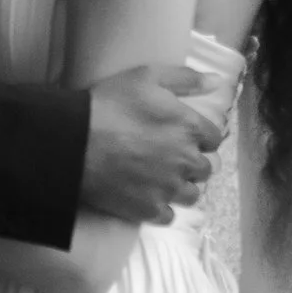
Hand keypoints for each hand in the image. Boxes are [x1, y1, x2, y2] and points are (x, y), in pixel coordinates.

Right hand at [76, 61, 225, 224]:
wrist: (74, 141)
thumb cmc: (110, 104)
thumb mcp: (147, 76)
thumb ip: (186, 79)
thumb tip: (217, 81)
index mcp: (190, 128)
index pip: (213, 139)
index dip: (200, 137)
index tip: (184, 137)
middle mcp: (186, 161)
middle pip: (205, 169)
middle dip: (192, 164)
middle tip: (171, 158)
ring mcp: (168, 188)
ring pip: (191, 195)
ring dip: (181, 188)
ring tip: (162, 181)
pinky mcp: (150, 209)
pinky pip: (169, 216)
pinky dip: (162, 209)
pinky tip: (148, 198)